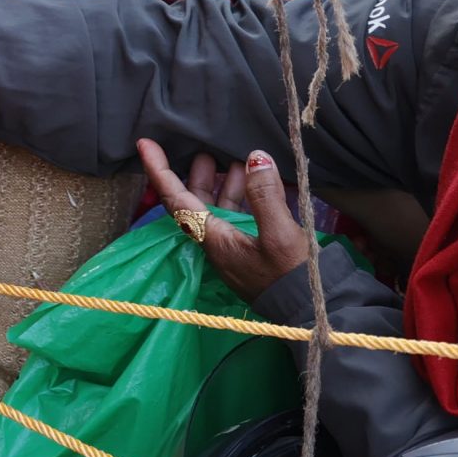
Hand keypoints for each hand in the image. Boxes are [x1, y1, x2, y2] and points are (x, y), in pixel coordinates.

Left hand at [136, 139, 314, 303]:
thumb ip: (265, 196)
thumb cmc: (293, 277)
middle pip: (194, 201)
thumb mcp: (280, 235)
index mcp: (212, 239)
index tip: (145, 144)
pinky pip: (237, 216)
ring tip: (233, 158)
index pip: (176, 200)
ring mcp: (233, 247)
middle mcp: (216, 242)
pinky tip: (257, 182)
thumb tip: (254, 157)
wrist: (312, 313)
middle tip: (204, 148)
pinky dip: (244, 196)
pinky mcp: (250, 249)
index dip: (160, 171)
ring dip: (222, 182)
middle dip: (196, 173)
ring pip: (218, 208)